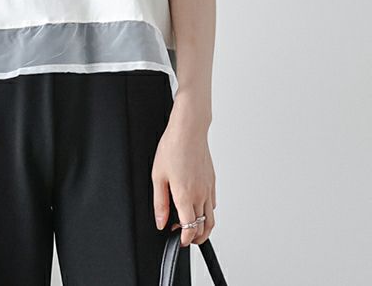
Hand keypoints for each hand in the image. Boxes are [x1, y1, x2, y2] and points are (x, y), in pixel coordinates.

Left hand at [151, 100, 215, 246]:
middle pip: (205, 228)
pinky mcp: (212, 180)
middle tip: (185, 238)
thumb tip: (160, 222)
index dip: (185, 240)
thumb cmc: (172, 148)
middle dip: (196, 238)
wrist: (189, 130)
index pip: (190, 229)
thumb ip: (160, 203)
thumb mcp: (158, 176)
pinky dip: (208, 211)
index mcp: (185, 196)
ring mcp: (209, 188)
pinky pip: (213, 203)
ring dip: (204, 227)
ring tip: (192, 227)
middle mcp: (201, 194)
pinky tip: (197, 206)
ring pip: (212, 218)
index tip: (179, 240)